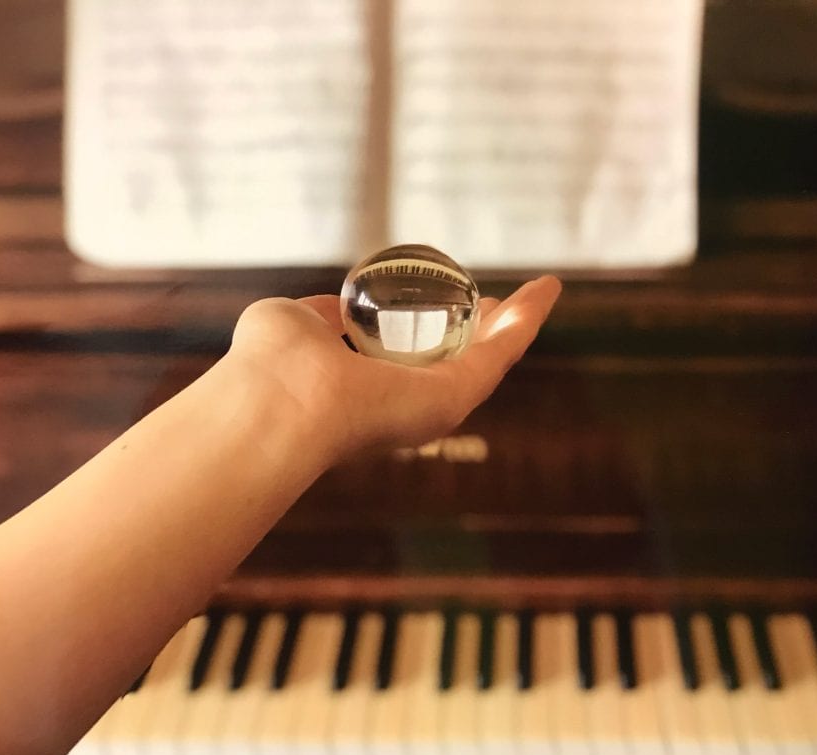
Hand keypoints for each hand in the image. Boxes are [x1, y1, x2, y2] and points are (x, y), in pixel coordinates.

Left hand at [226, 276, 561, 456]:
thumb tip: (335, 308)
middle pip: (455, 360)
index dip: (429, 329)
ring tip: (542, 291)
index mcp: (362, 389)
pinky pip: (501, 351)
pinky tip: (547, 289)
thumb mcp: (294, 323)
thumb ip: (319, 317)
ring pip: (486, 356)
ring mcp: (431, 403)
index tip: (444, 302)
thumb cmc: (270, 365)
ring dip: (516, 322)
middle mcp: (401, 402)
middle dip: (481, 331)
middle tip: (498, 302)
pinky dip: (527, 318)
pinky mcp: (455, 395)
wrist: (279, 400)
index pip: (405, 358)